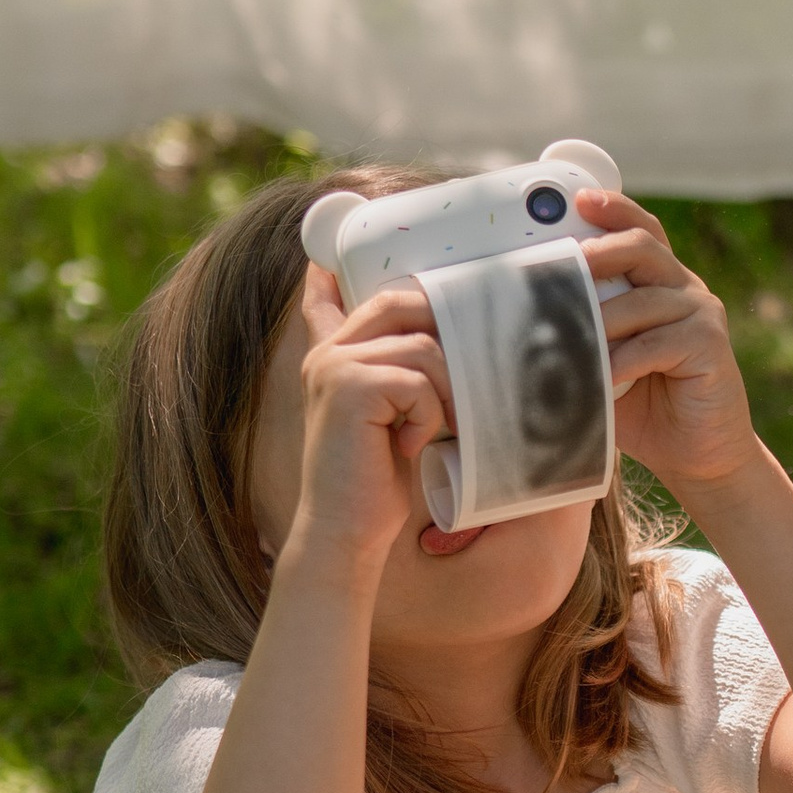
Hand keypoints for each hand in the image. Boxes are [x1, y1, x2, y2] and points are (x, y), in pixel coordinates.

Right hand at [285, 267, 451, 572]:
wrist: (347, 532)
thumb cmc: (377, 484)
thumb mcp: (395, 419)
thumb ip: (404, 379)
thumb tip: (448, 347)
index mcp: (334, 357)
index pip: (329, 299)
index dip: (334, 275)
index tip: (330, 259)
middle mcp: (328, 353)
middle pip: (401, 303)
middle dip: (447, 332)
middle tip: (465, 378)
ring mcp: (335, 365)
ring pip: (424, 347)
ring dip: (445, 393)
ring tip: (435, 430)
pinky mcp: (350, 386)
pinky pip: (419, 381)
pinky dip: (430, 417)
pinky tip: (409, 446)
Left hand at [577, 193, 758, 499]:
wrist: (698, 455)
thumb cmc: (644, 407)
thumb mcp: (605, 362)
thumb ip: (581, 334)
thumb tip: (521, 320)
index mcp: (660, 284)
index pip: (640, 231)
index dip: (613, 209)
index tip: (579, 201)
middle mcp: (684, 290)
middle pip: (641, 247)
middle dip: (597, 252)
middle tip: (562, 268)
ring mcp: (701, 314)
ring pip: (641, 299)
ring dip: (600, 323)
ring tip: (569, 344)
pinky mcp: (710, 346)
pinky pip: (656, 342)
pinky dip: (624, 361)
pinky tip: (603, 379)